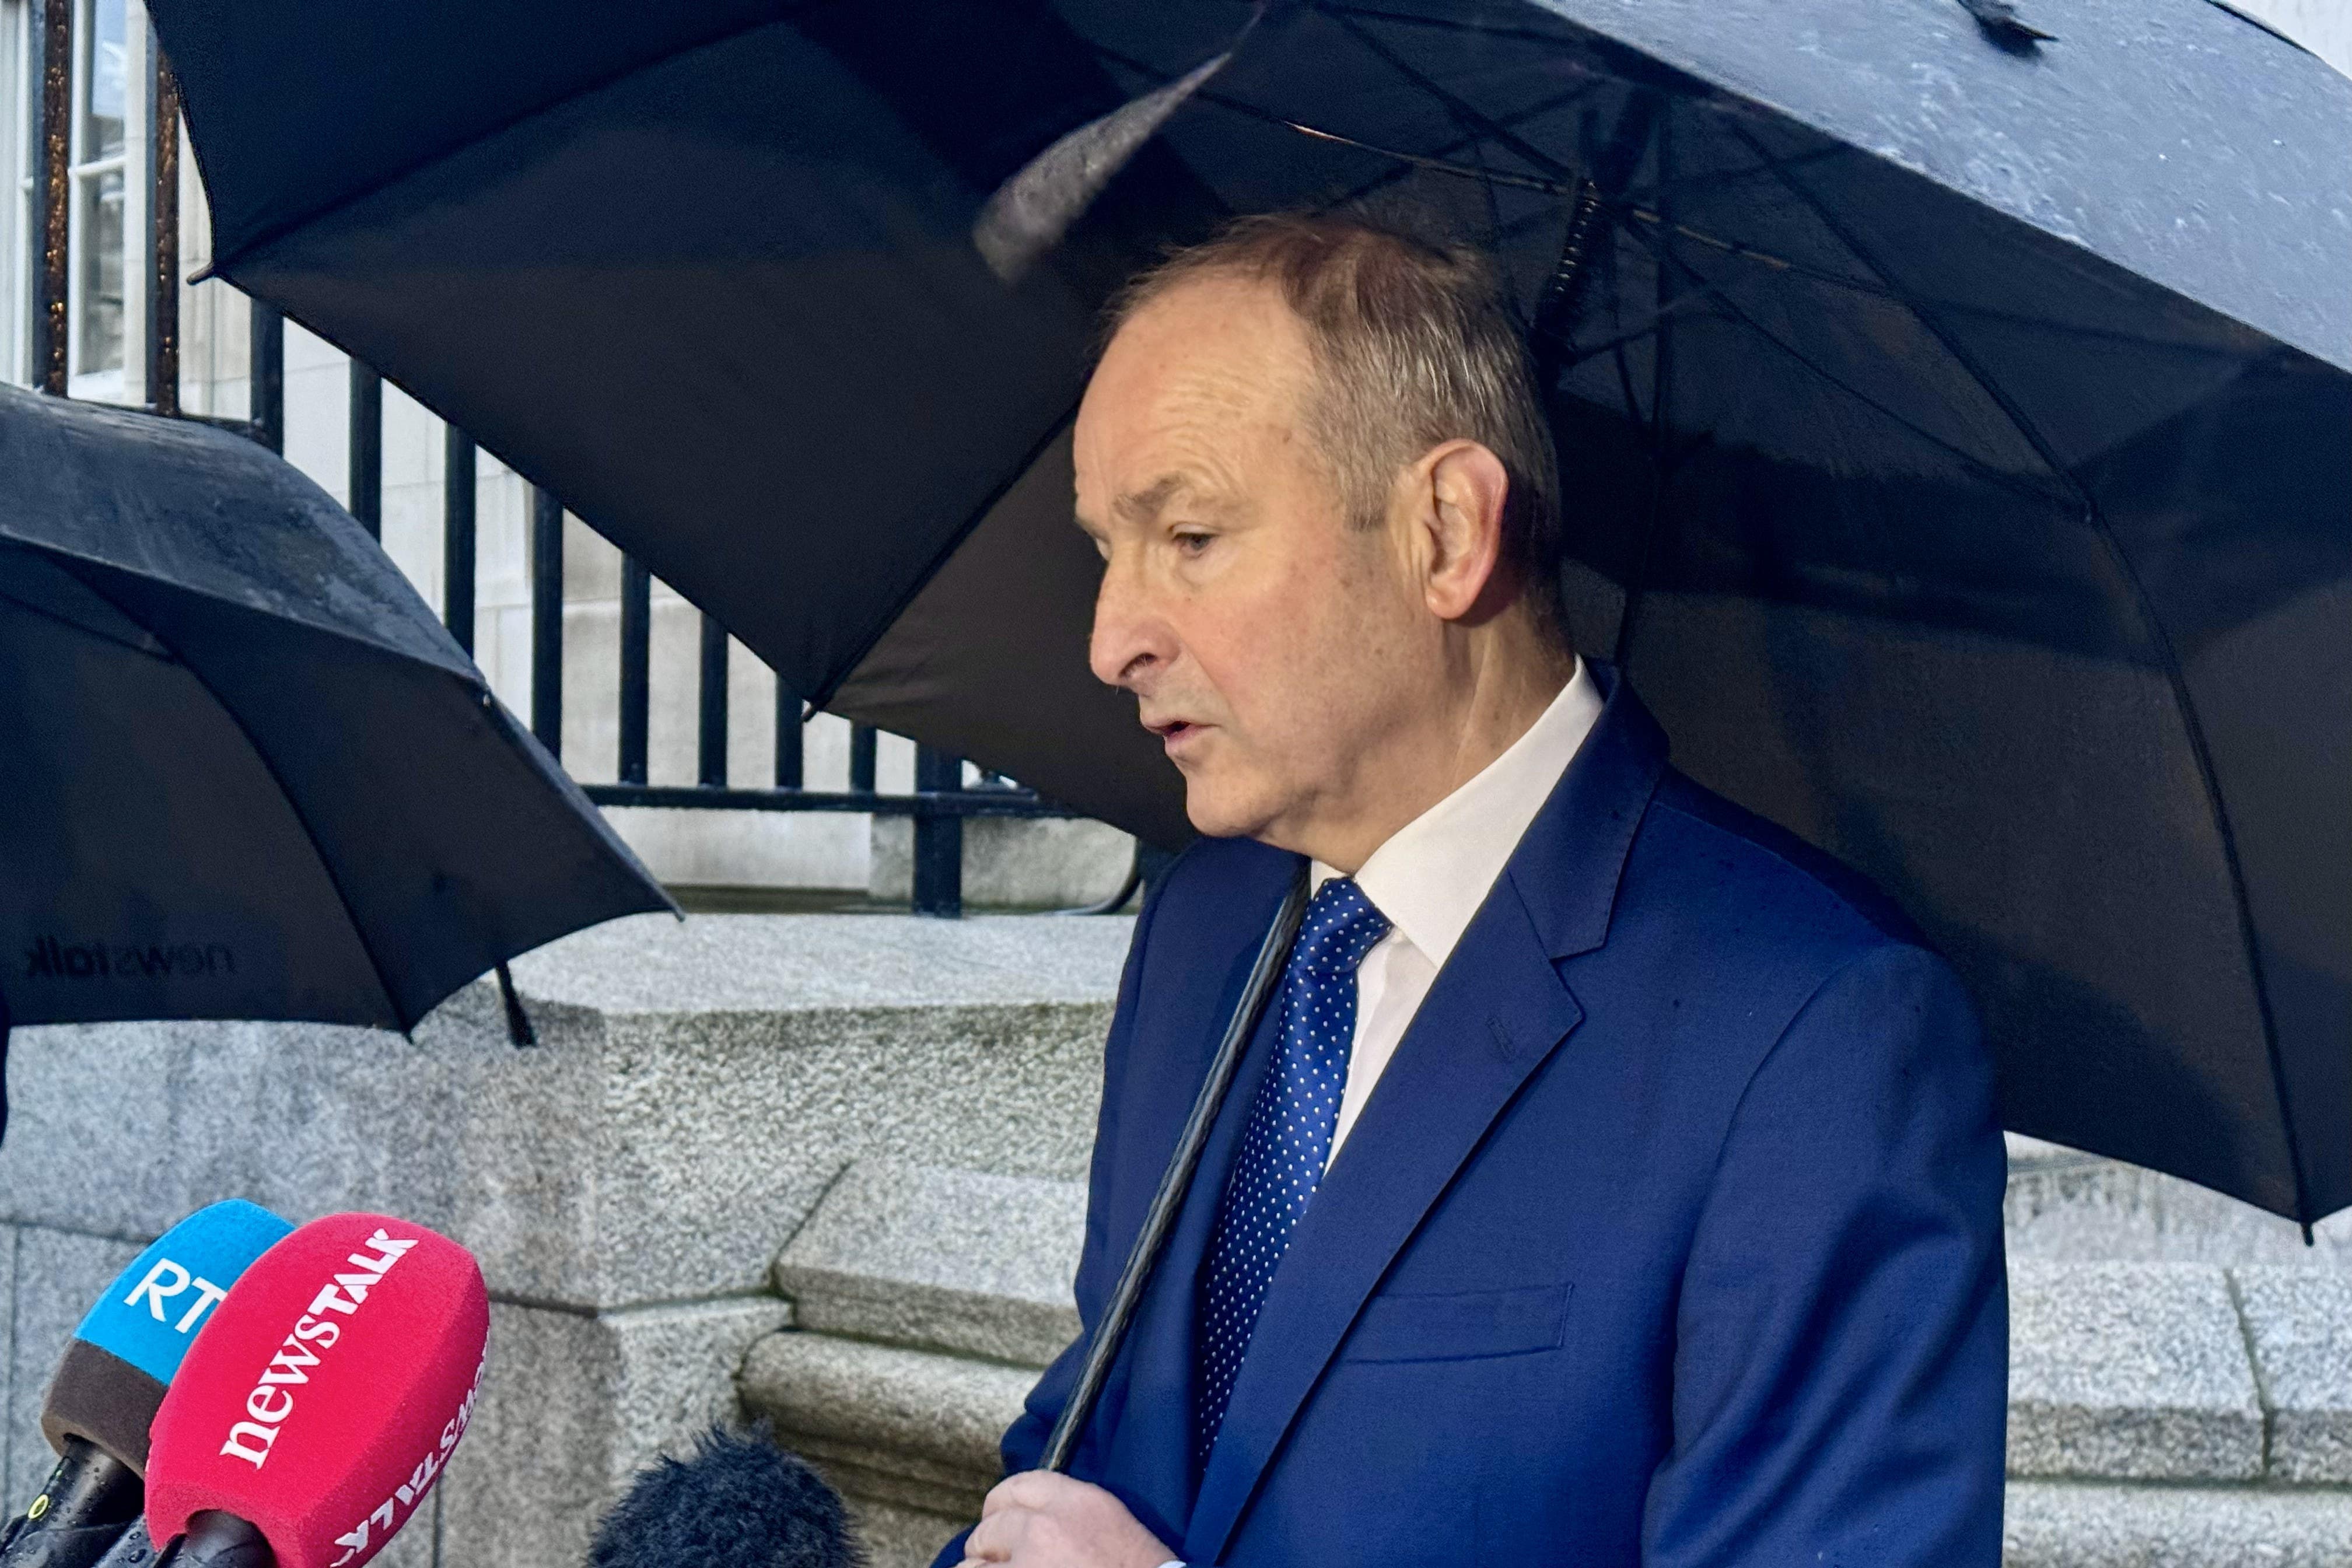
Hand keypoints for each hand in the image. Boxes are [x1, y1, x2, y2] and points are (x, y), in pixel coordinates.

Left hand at [959, 1470, 1175, 1567]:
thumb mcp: (1113, 1528)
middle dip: (990, 1547)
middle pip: (990, 1526)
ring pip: (971, 1566)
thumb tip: (1027, 1522)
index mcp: (1079, 1503)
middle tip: (999, 1565)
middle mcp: (1045, 1528)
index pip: (1018, 1487)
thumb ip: (1070, 1515)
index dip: (1004, 1509)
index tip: (1002, 1525)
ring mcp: (1026, 1566)